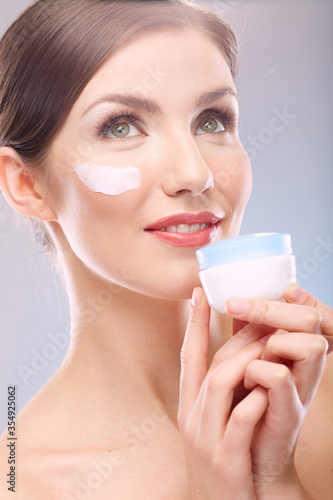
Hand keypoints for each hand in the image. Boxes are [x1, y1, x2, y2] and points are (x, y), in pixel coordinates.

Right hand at [178, 287, 326, 498]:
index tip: (197, 292)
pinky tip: (270, 387)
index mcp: (189, 405)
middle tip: (262, 317)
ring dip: (248, 361)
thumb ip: (225, 385)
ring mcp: (206, 439)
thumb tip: (237, 348)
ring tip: (271, 349)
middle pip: (211, 364)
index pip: (188, 356)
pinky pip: (239, 420)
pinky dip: (254, 399)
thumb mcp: (219, 418)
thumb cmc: (232, 456)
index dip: (193, 323)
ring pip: (220, 383)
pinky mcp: (225, 462)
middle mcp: (192, 417)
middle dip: (237, 338)